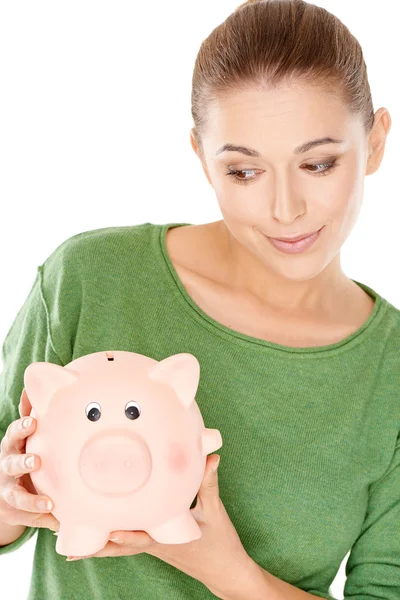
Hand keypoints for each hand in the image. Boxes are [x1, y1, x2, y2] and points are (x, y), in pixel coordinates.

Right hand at [0, 388, 59, 532]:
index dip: (22, 427)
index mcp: (12, 445)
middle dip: (22, 462)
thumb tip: (36, 387)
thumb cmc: (25, 453)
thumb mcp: (27, 436)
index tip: (33, 421)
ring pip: (14, 495)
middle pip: (10, 463)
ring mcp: (6, 489)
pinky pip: (25, 515)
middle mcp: (5, 465)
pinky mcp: (11, 510)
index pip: (14, 433)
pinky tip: (56, 520)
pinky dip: (40, 518)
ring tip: (49, 504)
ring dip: (30, 499)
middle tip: (36, 461)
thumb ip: (32, 416)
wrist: (3, 488)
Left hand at [66, 455, 254, 596]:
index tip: (107, 532)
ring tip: (70, 544)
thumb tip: (211, 457)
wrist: (226, 571)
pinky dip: (112, 540)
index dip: (124, 536)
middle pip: (119, 545)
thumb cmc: (221, 543)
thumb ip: (208, 482)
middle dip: (93, 543)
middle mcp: (155, 544)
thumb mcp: (215, 510)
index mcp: (168, 537)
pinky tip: (100, 536)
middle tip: (66, 542)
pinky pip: (129, 542)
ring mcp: (153, 547)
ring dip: (98, 542)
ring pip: (120, 546)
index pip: (141, 538)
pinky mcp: (155, 546)